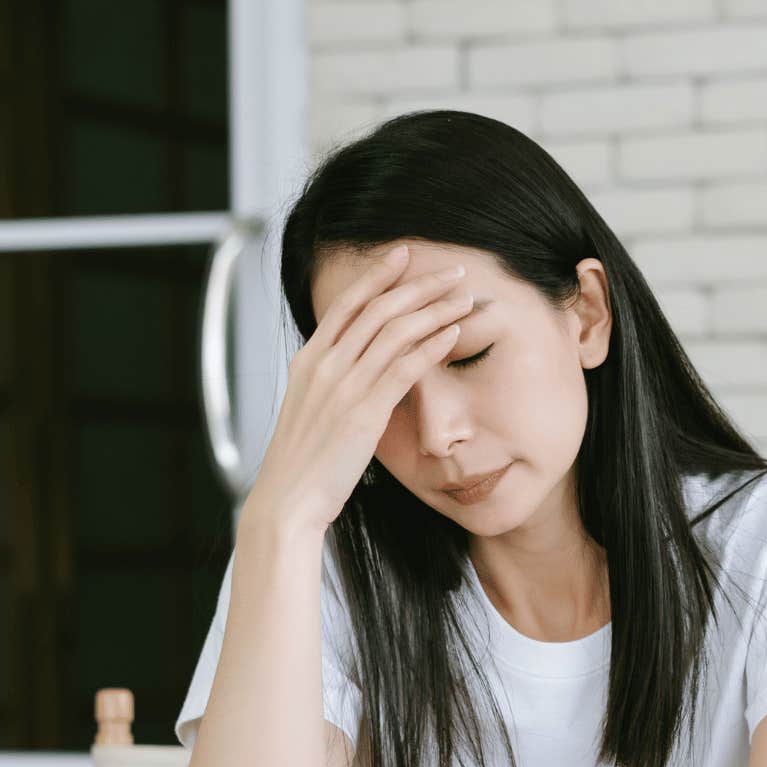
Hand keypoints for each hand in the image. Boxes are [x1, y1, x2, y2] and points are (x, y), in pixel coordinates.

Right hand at [242, 244, 472, 536]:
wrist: (288, 498)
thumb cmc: (306, 461)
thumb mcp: (314, 409)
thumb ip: (336, 382)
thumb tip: (363, 367)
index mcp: (309, 360)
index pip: (347, 304)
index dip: (377, 275)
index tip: (404, 254)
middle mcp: (324, 365)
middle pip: (377, 309)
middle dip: (418, 284)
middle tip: (452, 270)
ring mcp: (343, 386)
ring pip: (394, 331)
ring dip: (434, 308)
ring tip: (464, 295)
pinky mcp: (363, 412)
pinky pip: (403, 368)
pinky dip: (431, 345)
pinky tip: (454, 332)